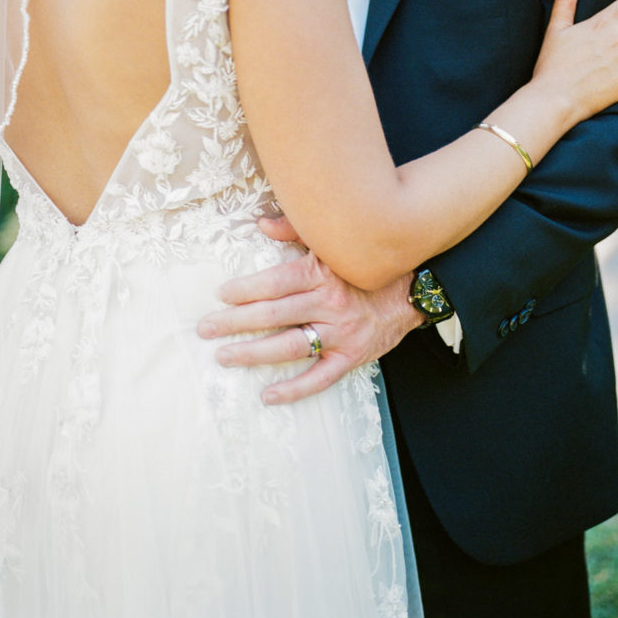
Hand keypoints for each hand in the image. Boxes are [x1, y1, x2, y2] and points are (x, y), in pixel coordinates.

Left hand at [197, 217, 420, 404]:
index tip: (222, 294)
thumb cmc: (363, 263)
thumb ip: (296, 231)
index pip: (277, 283)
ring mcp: (341, 334)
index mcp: (323, 273)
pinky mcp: (351, 357)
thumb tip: (260, 224)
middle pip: (275, 316)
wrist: (412, 289)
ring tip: (224, 356)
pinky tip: (268, 394)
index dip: (247, 290)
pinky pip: (320, 378)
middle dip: (236, 323)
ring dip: (254, 354)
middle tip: (206, 328)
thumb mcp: (333, 242)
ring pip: (291, 347)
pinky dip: (294, 389)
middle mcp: (331, 304)